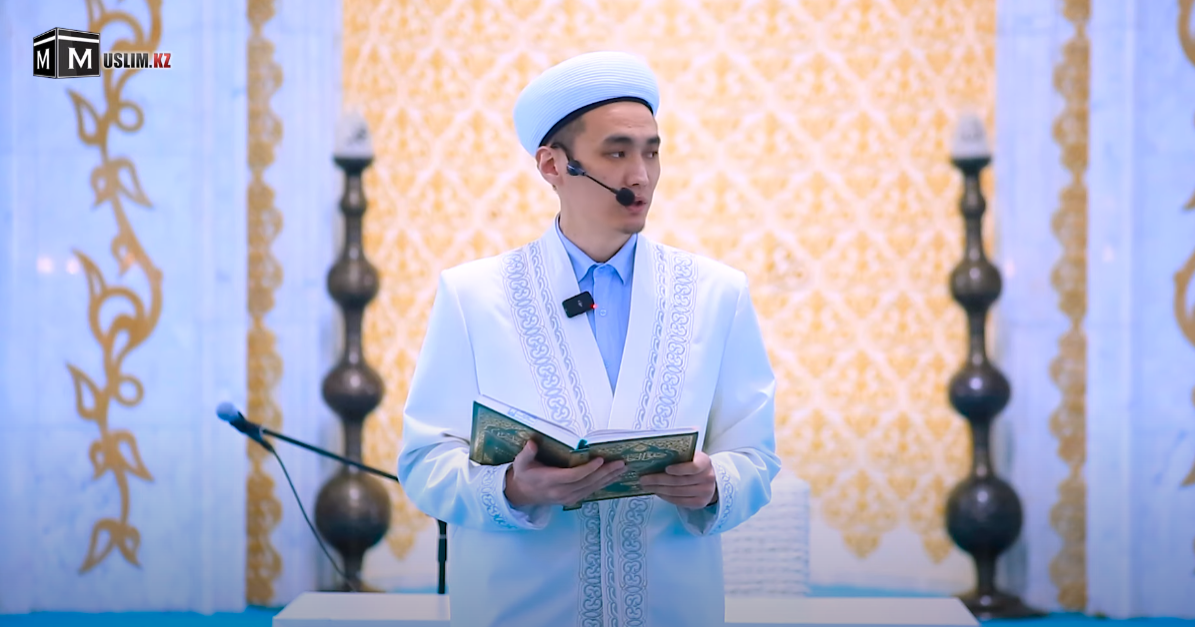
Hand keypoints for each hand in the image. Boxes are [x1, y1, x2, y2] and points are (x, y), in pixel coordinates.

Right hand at [504, 440, 626, 507]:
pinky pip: (590, 491)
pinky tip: (613, 476)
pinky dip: (603, 484)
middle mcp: (561, 492)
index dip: (588, 469)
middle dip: (605, 473)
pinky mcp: (572, 500)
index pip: (573, 476)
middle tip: (620, 463)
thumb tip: (532, 443)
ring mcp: (568, 498)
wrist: (522, 494)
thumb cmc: (524, 474)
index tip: (600, 460)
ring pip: (591, 488)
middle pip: (587, 482)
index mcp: (550, 481)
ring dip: (608, 478)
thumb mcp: (520, 463)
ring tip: (622, 469)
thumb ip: (527, 453)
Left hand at [639, 451, 717, 508]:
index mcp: (705, 462)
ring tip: (646, 486)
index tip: (666, 469)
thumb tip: (653, 460)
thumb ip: (678, 457)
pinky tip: (657, 492)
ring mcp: (705, 492)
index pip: (694, 467)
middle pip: (680, 481)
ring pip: (677, 492)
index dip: (679, 469)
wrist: (709, 479)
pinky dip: (666, 497)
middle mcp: (708, 478)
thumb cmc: (693, 464)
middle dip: (659, 480)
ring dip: (659, 489)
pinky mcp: (700, 503)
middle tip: (643, 479)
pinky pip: (679, 501)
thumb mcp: (690, 456)